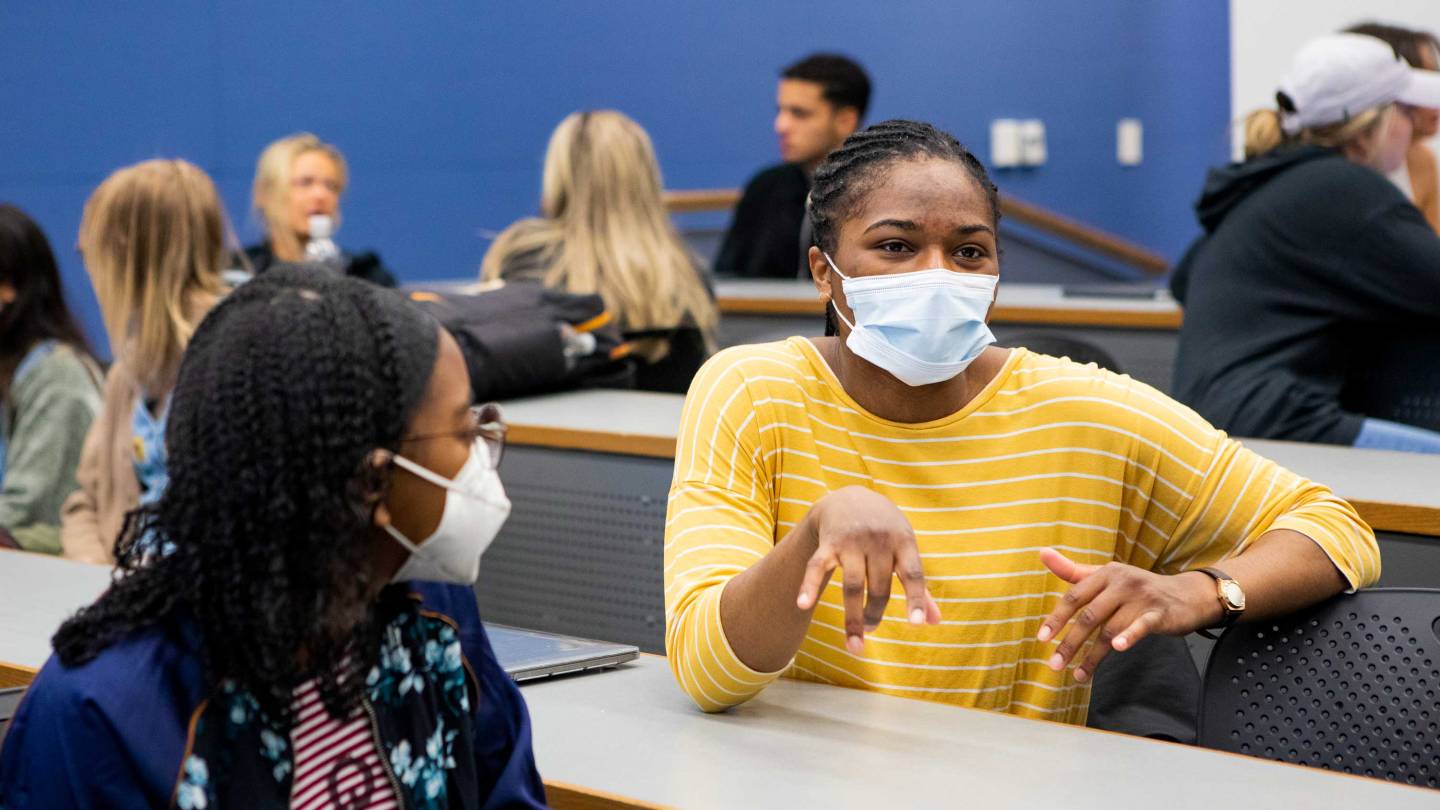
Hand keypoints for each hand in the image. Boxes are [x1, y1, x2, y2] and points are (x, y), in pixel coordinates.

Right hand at [795, 486, 941, 654]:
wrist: (849, 497)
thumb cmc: (885, 531)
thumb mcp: (905, 549)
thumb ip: (919, 586)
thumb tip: (934, 622)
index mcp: (903, 541)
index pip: (913, 574)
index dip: (915, 599)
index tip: (915, 624)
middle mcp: (878, 540)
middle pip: (879, 587)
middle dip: (875, 615)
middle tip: (871, 633)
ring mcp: (852, 541)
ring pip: (852, 585)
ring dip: (853, 618)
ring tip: (855, 643)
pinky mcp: (828, 543)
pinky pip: (817, 567)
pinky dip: (809, 585)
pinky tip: (803, 605)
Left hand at [1036, 548, 1219, 682]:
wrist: (1188, 594)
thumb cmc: (1138, 588)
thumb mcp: (1107, 576)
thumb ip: (1074, 571)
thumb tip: (1042, 553)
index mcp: (1106, 573)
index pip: (1075, 596)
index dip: (1057, 618)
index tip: (1042, 638)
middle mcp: (1122, 583)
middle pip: (1089, 616)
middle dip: (1070, 642)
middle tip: (1054, 664)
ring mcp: (1142, 597)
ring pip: (1110, 628)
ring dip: (1093, 655)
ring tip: (1079, 674)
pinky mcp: (1160, 613)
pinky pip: (1142, 626)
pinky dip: (1129, 636)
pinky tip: (1118, 649)